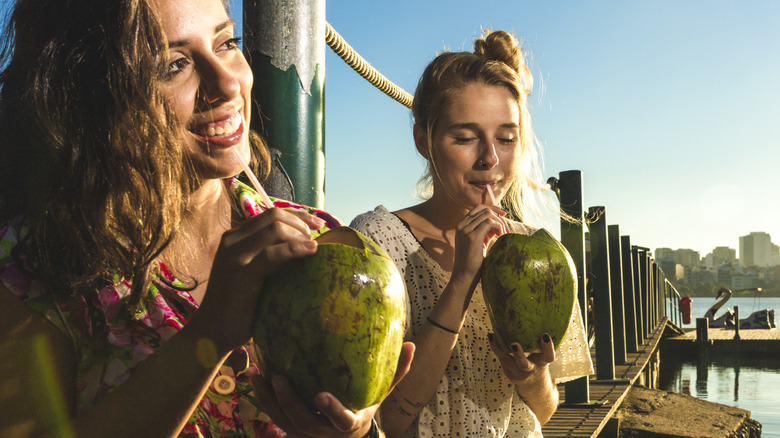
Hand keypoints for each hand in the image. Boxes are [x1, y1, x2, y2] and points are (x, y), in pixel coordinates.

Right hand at [192, 208, 325, 353]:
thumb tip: (302, 246)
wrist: (211, 332)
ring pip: (275, 228)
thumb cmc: (237, 305)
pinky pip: (273, 254)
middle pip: (274, 216)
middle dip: (301, 222)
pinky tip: (311, 251)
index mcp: (235, 238)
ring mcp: (235, 255)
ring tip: (313, 247)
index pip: (270, 214)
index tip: (317, 225)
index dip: (297, 216)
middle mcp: (232, 241)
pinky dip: (296, 248)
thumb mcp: (252, 272)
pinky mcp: (241, 273)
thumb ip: (267, 255)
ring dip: (300, 234)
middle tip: (316, 237)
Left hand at [252, 342, 414, 437]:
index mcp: (349, 424)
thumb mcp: (380, 394)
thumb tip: (412, 345)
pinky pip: (274, 416)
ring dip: (269, 399)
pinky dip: (263, 397)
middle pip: (303, 423)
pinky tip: (255, 375)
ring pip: (283, 421)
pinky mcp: (291, 429)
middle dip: (289, 403)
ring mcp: (305, 434)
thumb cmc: (364, 407)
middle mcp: (324, 433)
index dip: (331, 411)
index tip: (320, 395)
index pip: (341, 422)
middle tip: (279, 378)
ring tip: (258, 374)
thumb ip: (396, 373)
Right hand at [451, 205, 509, 285]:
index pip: (478, 208)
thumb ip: (484, 232)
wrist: (464, 277)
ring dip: (500, 223)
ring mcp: (465, 230)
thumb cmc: (473, 263)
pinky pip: (489, 222)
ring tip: (504, 235)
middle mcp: (461, 225)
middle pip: (484, 210)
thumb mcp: (478, 243)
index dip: (492, 208)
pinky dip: (499, 227)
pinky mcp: (472, 237)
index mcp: (461, 226)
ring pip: (488, 215)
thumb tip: (498, 222)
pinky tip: (502, 237)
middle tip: (506, 230)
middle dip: (499, 217)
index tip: (503, 214)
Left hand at [488, 333, 554, 391]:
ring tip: (492, 336)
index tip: (545, 335)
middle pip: (524, 365)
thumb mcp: (542, 354)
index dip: (547, 347)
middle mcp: (531, 370)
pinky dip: (497, 348)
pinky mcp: (510, 375)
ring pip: (507, 361)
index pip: (548, 356)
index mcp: (542, 362)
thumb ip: (537, 343)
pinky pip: (502, 359)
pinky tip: (492, 337)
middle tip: (513, 344)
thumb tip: (529, 318)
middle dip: (519, 355)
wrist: (533, 383)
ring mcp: (519, 375)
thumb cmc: (538, 361)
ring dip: (499, 348)